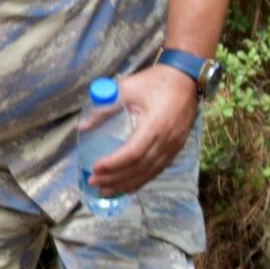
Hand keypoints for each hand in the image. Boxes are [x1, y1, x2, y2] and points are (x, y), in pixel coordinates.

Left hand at [91, 65, 200, 195]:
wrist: (187, 78)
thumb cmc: (156, 81)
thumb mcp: (127, 89)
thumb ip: (104, 108)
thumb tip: (82, 127)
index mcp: (156, 124)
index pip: (133, 153)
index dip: (113, 164)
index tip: (95, 168)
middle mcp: (168, 139)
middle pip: (140, 167)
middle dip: (115, 178)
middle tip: (94, 182)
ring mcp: (175, 145)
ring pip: (150, 171)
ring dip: (127, 183)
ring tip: (106, 190)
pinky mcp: (177, 147)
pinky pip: (159, 168)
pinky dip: (142, 179)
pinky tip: (128, 186)